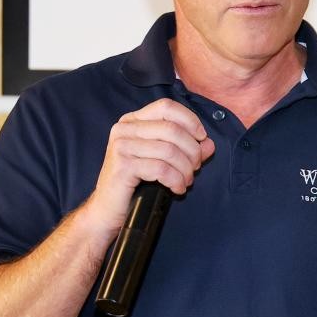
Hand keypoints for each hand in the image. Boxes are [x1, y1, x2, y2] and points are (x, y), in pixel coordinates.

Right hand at [89, 99, 215, 233]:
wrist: (108, 209)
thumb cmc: (136, 183)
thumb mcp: (163, 160)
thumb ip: (186, 148)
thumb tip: (208, 144)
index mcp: (133, 121)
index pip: (166, 107)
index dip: (190, 120)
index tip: (201, 138)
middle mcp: (124, 129)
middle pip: (172, 129)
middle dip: (192, 150)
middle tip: (195, 168)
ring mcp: (121, 146)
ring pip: (169, 150)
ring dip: (185, 169)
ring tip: (186, 181)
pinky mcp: (123, 166)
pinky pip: (161, 169)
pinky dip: (176, 180)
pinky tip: (177, 188)